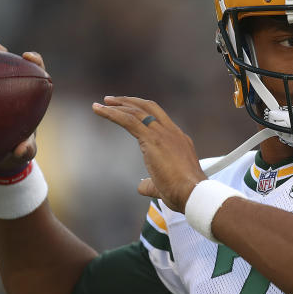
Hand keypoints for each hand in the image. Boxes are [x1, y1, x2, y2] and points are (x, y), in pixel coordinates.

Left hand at [92, 96, 205, 210]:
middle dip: (130, 102)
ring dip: (118, 105)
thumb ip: (150, 184)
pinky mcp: (152, 139)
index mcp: (179, 140)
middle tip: (112, 100)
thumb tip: (141, 186)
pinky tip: (99, 110)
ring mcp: (163, 133)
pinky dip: (112, 113)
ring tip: (102, 103)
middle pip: (149, 107)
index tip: (128, 111)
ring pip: (137, 111)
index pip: (159, 119)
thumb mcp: (164, 186)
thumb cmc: (183, 193)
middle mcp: (172, 132)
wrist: (193, 192)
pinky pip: (129, 120)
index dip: (142, 113)